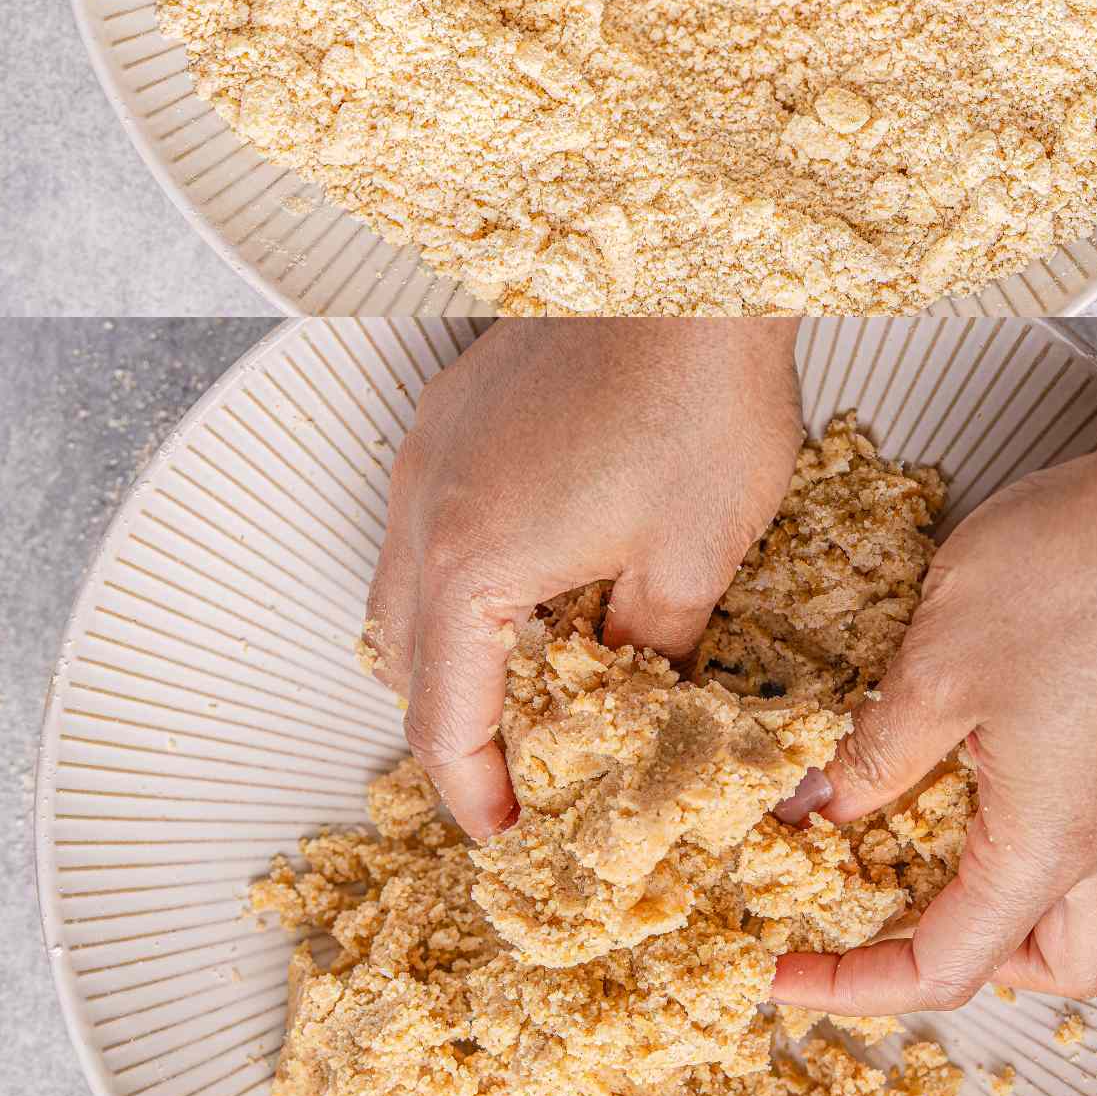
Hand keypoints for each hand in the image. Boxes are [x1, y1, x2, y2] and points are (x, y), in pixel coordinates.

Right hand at [364, 318, 802, 839]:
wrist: (691, 262)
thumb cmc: (697, 398)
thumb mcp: (692, 557)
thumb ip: (650, 652)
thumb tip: (645, 706)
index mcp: (469, 565)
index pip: (442, 721)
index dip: (476, 793)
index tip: (513, 833)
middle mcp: (422, 508)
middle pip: (400, 663)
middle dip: (450, 731)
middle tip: (520, 771)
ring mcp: (428, 452)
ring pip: (399, 590)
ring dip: (445, 653)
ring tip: (528, 683)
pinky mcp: (452, 411)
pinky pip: (420, 523)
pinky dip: (454, 579)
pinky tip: (532, 580)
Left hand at [772, 419, 1096, 1012]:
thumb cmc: (1074, 577)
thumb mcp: (935, 668)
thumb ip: (871, 756)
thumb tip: (816, 811)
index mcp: (1050, 847)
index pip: (946, 967)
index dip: (854, 984)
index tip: (784, 972)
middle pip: (1044, 966)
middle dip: (956, 963)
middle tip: (872, 913)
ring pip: (1076, 903)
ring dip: (995, 897)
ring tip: (912, 837)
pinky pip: (1090, 832)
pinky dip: (1023, 831)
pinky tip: (967, 761)